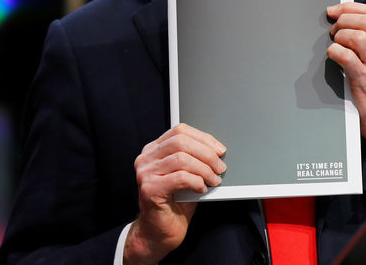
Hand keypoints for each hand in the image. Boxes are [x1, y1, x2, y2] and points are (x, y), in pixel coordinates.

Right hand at [124, 123, 225, 264]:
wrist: (158, 233)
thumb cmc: (173, 205)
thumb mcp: (186, 176)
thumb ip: (194, 161)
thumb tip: (217, 152)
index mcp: (153, 151)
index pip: (179, 131)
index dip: (203, 138)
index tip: (219, 149)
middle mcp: (146, 159)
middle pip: (180, 142)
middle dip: (206, 154)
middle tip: (220, 167)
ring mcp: (145, 173)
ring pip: (181, 159)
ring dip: (204, 169)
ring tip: (213, 180)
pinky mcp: (149, 189)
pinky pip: (180, 178)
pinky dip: (196, 182)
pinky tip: (202, 189)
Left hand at [326, 3, 365, 154]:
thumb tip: (348, 17)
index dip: (352, 7)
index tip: (336, 10)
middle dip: (344, 20)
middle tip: (334, 29)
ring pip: (357, 36)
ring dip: (339, 36)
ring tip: (336, 43)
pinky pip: (346, 56)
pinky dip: (334, 51)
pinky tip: (333, 55)